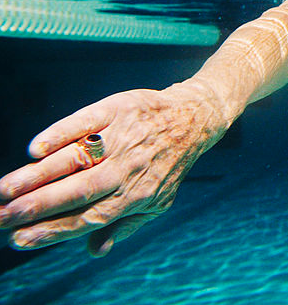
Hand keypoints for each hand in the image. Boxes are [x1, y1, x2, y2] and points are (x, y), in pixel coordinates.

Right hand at [0, 84, 226, 256]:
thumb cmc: (167, 164)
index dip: (54, 231)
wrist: (194, 118)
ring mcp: (122, 138)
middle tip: (1, 218)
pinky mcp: (118, 110)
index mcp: (136, 194)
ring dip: (38, 175)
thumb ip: (124, 225)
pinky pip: (86, 122)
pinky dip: (62, 133)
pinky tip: (36, 148)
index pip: (89, 218)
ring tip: (5, 190)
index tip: (19, 240)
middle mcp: (128, 168)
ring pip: (76, 159)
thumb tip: (94, 252)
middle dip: (37, 207)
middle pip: (78, 191)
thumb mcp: (157, 200)